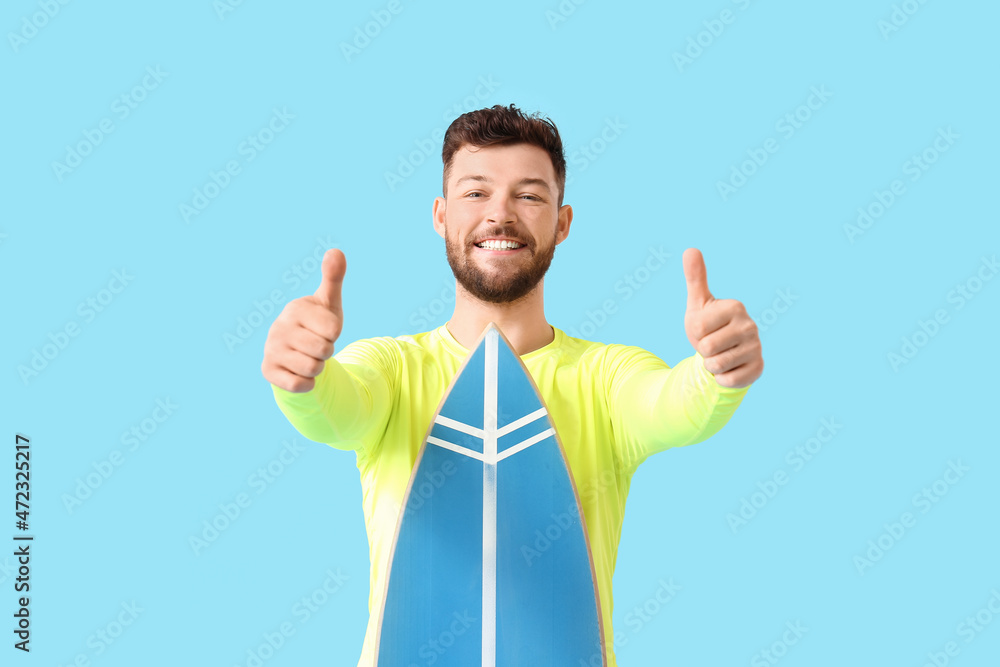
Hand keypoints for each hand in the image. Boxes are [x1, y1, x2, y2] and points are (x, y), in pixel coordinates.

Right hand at [262, 248, 345, 392]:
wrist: (297, 353)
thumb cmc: (317, 325)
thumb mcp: (329, 304)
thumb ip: (333, 278)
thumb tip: (335, 251)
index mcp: (295, 309)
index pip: (333, 329)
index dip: (334, 333)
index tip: (324, 330)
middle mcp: (278, 327)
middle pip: (324, 350)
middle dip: (327, 352)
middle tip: (316, 345)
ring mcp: (270, 349)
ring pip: (313, 369)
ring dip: (318, 368)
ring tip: (309, 357)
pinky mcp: (268, 371)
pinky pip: (299, 385)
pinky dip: (308, 383)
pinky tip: (300, 372)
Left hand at [683, 248, 762, 387]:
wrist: (722, 354)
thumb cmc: (707, 326)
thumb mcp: (698, 303)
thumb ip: (695, 278)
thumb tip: (690, 249)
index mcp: (735, 307)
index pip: (698, 327)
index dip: (695, 332)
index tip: (705, 329)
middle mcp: (750, 326)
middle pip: (707, 348)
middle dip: (702, 351)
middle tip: (712, 345)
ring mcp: (757, 348)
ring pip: (716, 365)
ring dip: (711, 366)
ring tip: (719, 356)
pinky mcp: (758, 369)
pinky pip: (728, 381)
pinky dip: (722, 379)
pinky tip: (729, 369)